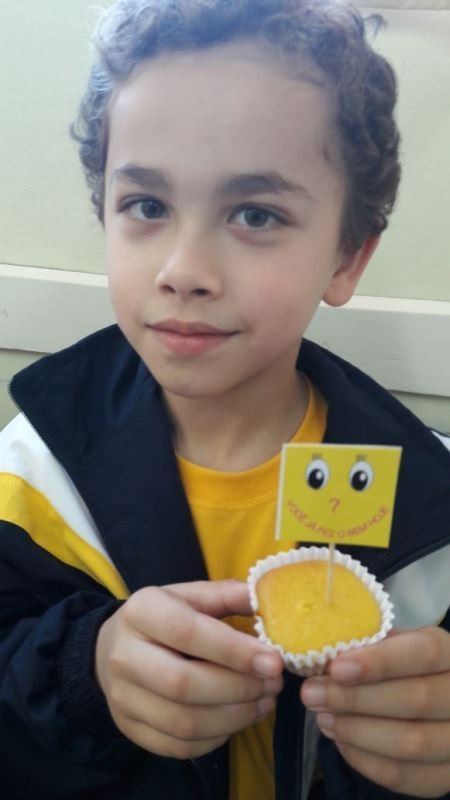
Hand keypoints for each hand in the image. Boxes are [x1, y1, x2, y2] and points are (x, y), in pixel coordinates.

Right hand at [96, 580, 282, 758]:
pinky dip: (216, 738)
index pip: (186, 632)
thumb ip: (227, 595)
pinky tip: (238, 719)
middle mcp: (124, 655)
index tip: (274, 661)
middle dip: (238, 688)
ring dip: (234, 718)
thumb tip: (267, 598)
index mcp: (142, 611)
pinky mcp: (129, 728)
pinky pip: (178, 746)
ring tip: (265, 702)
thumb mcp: (191, 595)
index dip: (234, 651)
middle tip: (274, 684)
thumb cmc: (165, 617)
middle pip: (182, 683)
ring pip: (183, 722)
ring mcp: (122, 697)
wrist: (114, 647)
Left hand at [302, 627, 449, 796]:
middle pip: (414, 700)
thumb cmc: (406, 665)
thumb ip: (370, 646)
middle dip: (354, 698)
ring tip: (322, 717)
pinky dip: (364, 760)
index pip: (423, 653)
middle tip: (312, 694)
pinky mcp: (445, 776)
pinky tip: (341, 740)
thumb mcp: (397, 644)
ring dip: (356, 731)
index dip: (378, 662)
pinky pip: (404, 776)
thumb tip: (328, 654)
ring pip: (410, 743)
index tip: (336, 668)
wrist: (436, 701)